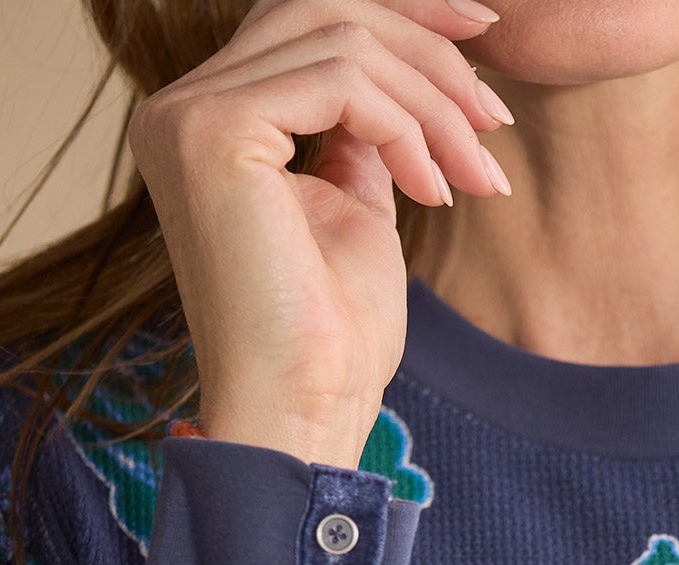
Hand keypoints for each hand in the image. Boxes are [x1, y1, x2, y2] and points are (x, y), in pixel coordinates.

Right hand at [126, 0, 513, 467]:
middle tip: (496, 116)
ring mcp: (190, 114)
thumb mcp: (359, 212)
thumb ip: (364, 137)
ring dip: (433, 103)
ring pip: (341, 38)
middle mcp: (182, 106)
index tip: (485, 41)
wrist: (304, 410)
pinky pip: (341, 83)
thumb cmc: (336, 339)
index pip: (309, 22)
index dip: (404, 16)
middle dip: (429, 49)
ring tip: (476, 175)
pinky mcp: (214, 132)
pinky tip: (433, 194)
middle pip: (323, 9)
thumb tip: (400, 81)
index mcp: (212, 122)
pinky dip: (406, 128)